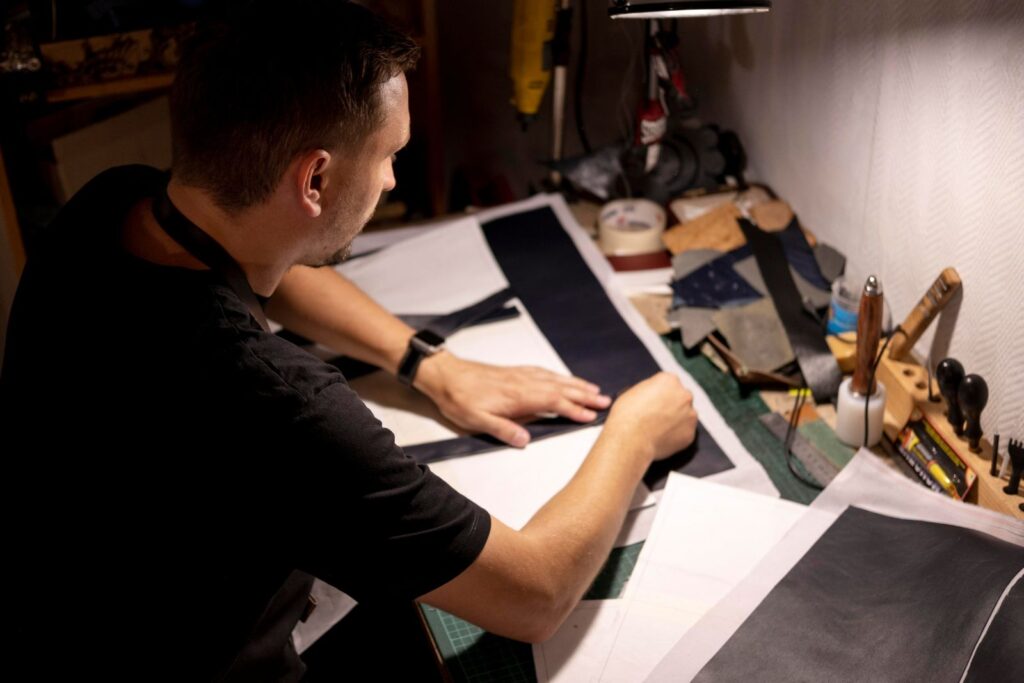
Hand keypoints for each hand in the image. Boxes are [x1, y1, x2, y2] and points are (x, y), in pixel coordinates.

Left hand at [414, 352, 611, 447]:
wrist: (445, 375)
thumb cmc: (460, 400)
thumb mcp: (477, 421)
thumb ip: (503, 430)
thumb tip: (526, 440)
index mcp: (518, 397)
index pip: (553, 402)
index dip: (573, 409)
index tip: (591, 415)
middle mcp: (524, 383)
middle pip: (560, 388)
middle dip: (584, 395)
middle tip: (606, 400)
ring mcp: (520, 375)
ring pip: (555, 379)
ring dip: (576, 384)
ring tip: (594, 389)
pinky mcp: (515, 372)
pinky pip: (544, 372)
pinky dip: (559, 376)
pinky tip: (564, 379)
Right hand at [605, 372, 697, 461]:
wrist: (630, 441)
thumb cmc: (626, 416)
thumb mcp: (633, 392)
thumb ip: (650, 390)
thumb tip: (653, 395)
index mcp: (669, 380)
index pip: (669, 383)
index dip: (660, 393)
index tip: (654, 401)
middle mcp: (684, 395)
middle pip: (681, 397)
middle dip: (672, 404)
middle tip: (658, 415)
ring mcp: (690, 415)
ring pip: (686, 415)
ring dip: (676, 419)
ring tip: (658, 428)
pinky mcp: (690, 433)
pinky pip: (685, 432)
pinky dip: (676, 435)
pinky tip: (662, 438)